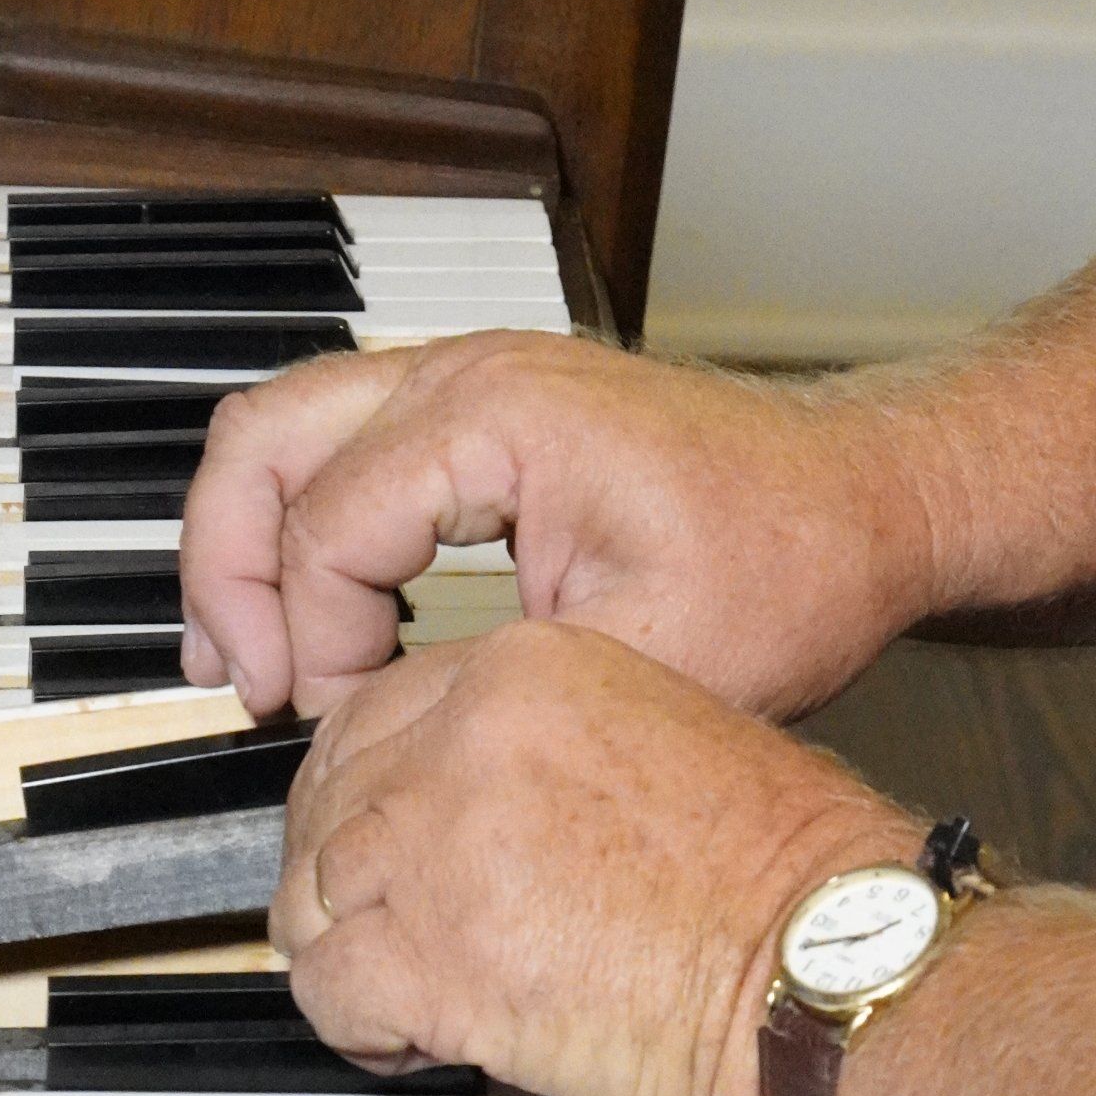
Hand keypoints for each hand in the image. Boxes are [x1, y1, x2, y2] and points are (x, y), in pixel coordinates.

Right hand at [179, 330, 945, 719]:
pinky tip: (308, 614)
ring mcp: (470, 375)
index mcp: (498, 417)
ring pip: (283, 426)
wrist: (865, 503)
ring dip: (249, 538)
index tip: (341, 719)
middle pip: (261, 439)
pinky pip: (338, 439)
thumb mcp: (645, 660)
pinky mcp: (480, 406)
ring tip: (241, 654)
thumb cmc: (788, 566)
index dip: (315, 639)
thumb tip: (372, 725)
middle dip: (230, 569)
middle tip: (242, 679)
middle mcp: (468, 370)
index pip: (328, 523)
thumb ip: (491, 685)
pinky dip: (299, 520)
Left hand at [269, 619, 920, 1095]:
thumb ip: (543, 747)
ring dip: (344, 950)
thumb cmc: (788, 875)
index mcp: (524, 671)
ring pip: (312, 894)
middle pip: (329, 800)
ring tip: (397, 989)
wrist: (826, 964)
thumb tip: (471, 795)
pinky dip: (354, 1027)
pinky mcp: (427, 957)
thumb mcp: (660, 735)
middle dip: (337, 871)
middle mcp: (463, 740)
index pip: (375, 714)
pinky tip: (406, 1039)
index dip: (365, 789)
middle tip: (368, 921)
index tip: (376, 834)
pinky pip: (326, 991)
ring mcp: (433, 846)